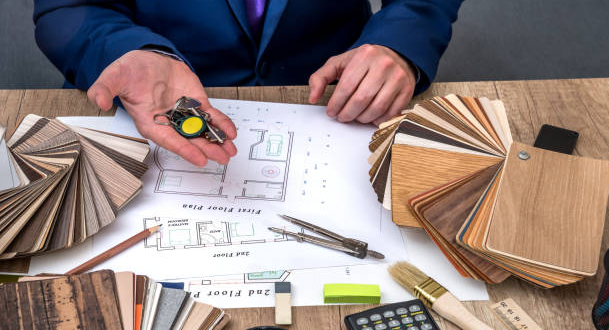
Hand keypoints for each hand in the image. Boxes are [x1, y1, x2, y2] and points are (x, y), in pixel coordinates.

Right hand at [87, 50, 236, 166]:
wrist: (145, 58)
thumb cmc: (129, 72)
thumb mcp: (114, 77)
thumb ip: (105, 89)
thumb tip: (99, 100)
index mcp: (149, 122)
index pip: (168, 140)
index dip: (184, 149)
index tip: (198, 159)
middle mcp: (168, 122)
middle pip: (189, 139)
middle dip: (206, 149)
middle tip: (221, 158)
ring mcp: (184, 114)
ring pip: (202, 130)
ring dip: (217, 141)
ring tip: (230, 151)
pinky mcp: (196, 104)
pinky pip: (211, 116)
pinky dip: (221, 123)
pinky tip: (231, 132)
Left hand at [308, 44, 415, 125]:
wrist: (395, 55)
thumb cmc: (364, 62)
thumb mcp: (340, 63)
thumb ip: (321, 77)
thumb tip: (312, 97)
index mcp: (364, 56)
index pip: (346, 87)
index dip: (336, 104)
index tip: (331, 112)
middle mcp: (383, 65)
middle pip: (361, 100)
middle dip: (347, 113)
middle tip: (341, 117)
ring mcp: (398, 78)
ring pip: (376, 108)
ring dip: (361, 118)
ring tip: (354, 116)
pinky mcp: (407, 90)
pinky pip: (390, 113)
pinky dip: (377, 120)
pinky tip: (369, 116)